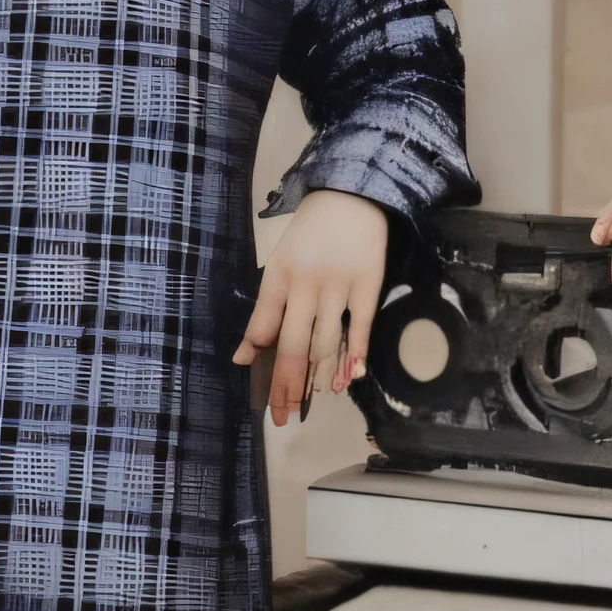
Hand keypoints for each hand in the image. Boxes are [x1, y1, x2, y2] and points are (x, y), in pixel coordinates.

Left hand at [233, 188, 388, 427]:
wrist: (351, 194)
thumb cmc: (311, 233)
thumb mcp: (279, 266)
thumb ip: (265, 312)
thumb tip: (244, 358)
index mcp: (278, 277)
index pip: (264, 331)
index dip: (264, 370)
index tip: (264, 402)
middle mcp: (305, 284)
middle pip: (294, 345)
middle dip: (288, 386)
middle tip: (284, 417)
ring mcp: (338, 286)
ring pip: (326, 342)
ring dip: (319, 377)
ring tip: (313, 402)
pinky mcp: (367, 285)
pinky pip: (361, 328)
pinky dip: (355, 356)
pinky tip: (347, 380)